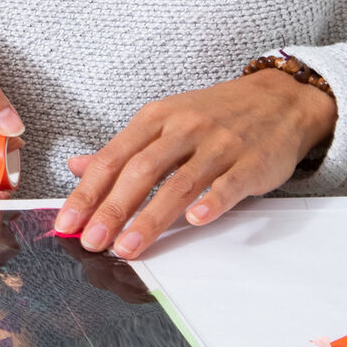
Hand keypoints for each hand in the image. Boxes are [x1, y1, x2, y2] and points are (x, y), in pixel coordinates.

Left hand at [54, 67, 335, 257]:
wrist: (279, 100)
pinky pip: (228, 184)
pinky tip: (195, 221)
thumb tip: (77, 166)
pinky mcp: (251, 162)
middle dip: (111, 209)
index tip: (68, 222)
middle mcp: (183, 128)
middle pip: (140, 171)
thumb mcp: (164, 120)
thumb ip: (123, 148)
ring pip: (179, 183)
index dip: (87, 191)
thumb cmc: (216, 114)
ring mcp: (218, 145)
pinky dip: (211, 202)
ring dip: (150, 218)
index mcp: (156, 118)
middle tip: (91, 241)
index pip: (113, 157)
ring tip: (128, 247)